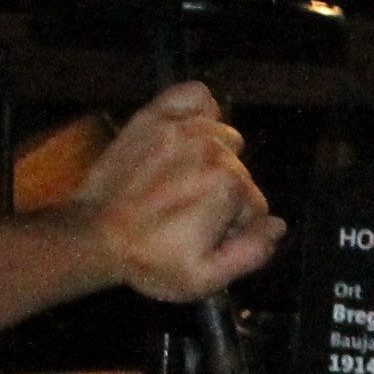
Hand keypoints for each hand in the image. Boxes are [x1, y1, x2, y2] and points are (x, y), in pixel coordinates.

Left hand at [70, 82, 283, 301]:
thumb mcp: (204, 278)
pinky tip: (190, 135)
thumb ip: (251, 253)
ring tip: (182, 182)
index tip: (204, 236)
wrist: (94, 235)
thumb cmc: (150, 261)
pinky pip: (197, 95)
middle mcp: (214, 149)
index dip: (234, 227)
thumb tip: (279, 225)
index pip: (255, 205)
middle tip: (187, 215)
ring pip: (223, 138)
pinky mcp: (157, 115)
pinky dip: (201, 111)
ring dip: (212, 158)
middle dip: (222, 194)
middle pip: (239, 172)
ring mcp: (185, 127)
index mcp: (230, 186)